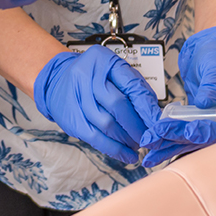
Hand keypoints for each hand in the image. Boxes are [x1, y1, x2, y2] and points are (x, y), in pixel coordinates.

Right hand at [31, 47, 160, 165]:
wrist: (56, 78)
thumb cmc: (92, 76)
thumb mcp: (114, 72)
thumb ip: (135, 89)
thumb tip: (155, 116)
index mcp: (103, 60)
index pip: (131, 86)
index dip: (148, 109)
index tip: (159, 125)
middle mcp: (87, 76)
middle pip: (118, 105)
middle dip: (138, 126)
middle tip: (150, 137)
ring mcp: (76, 98)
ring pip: (107, 124)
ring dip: (127, 139)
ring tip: (138, 144)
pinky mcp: (71, 118)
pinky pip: (95, 138)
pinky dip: (115, 150)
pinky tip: (127, 155)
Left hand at [142, 27, 215, 166]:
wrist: (211, 48)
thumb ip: (213, 86)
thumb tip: (204, 103)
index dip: (206, 131)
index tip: (188, 133)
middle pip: (205, 137)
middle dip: (179, 139)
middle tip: (156, 141)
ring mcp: (213, 122)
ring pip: (192, 138)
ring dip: (170, 144)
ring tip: (149, 151)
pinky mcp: (199, 120)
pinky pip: (184, 132)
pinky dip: (169, 139)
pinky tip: (154, 147)